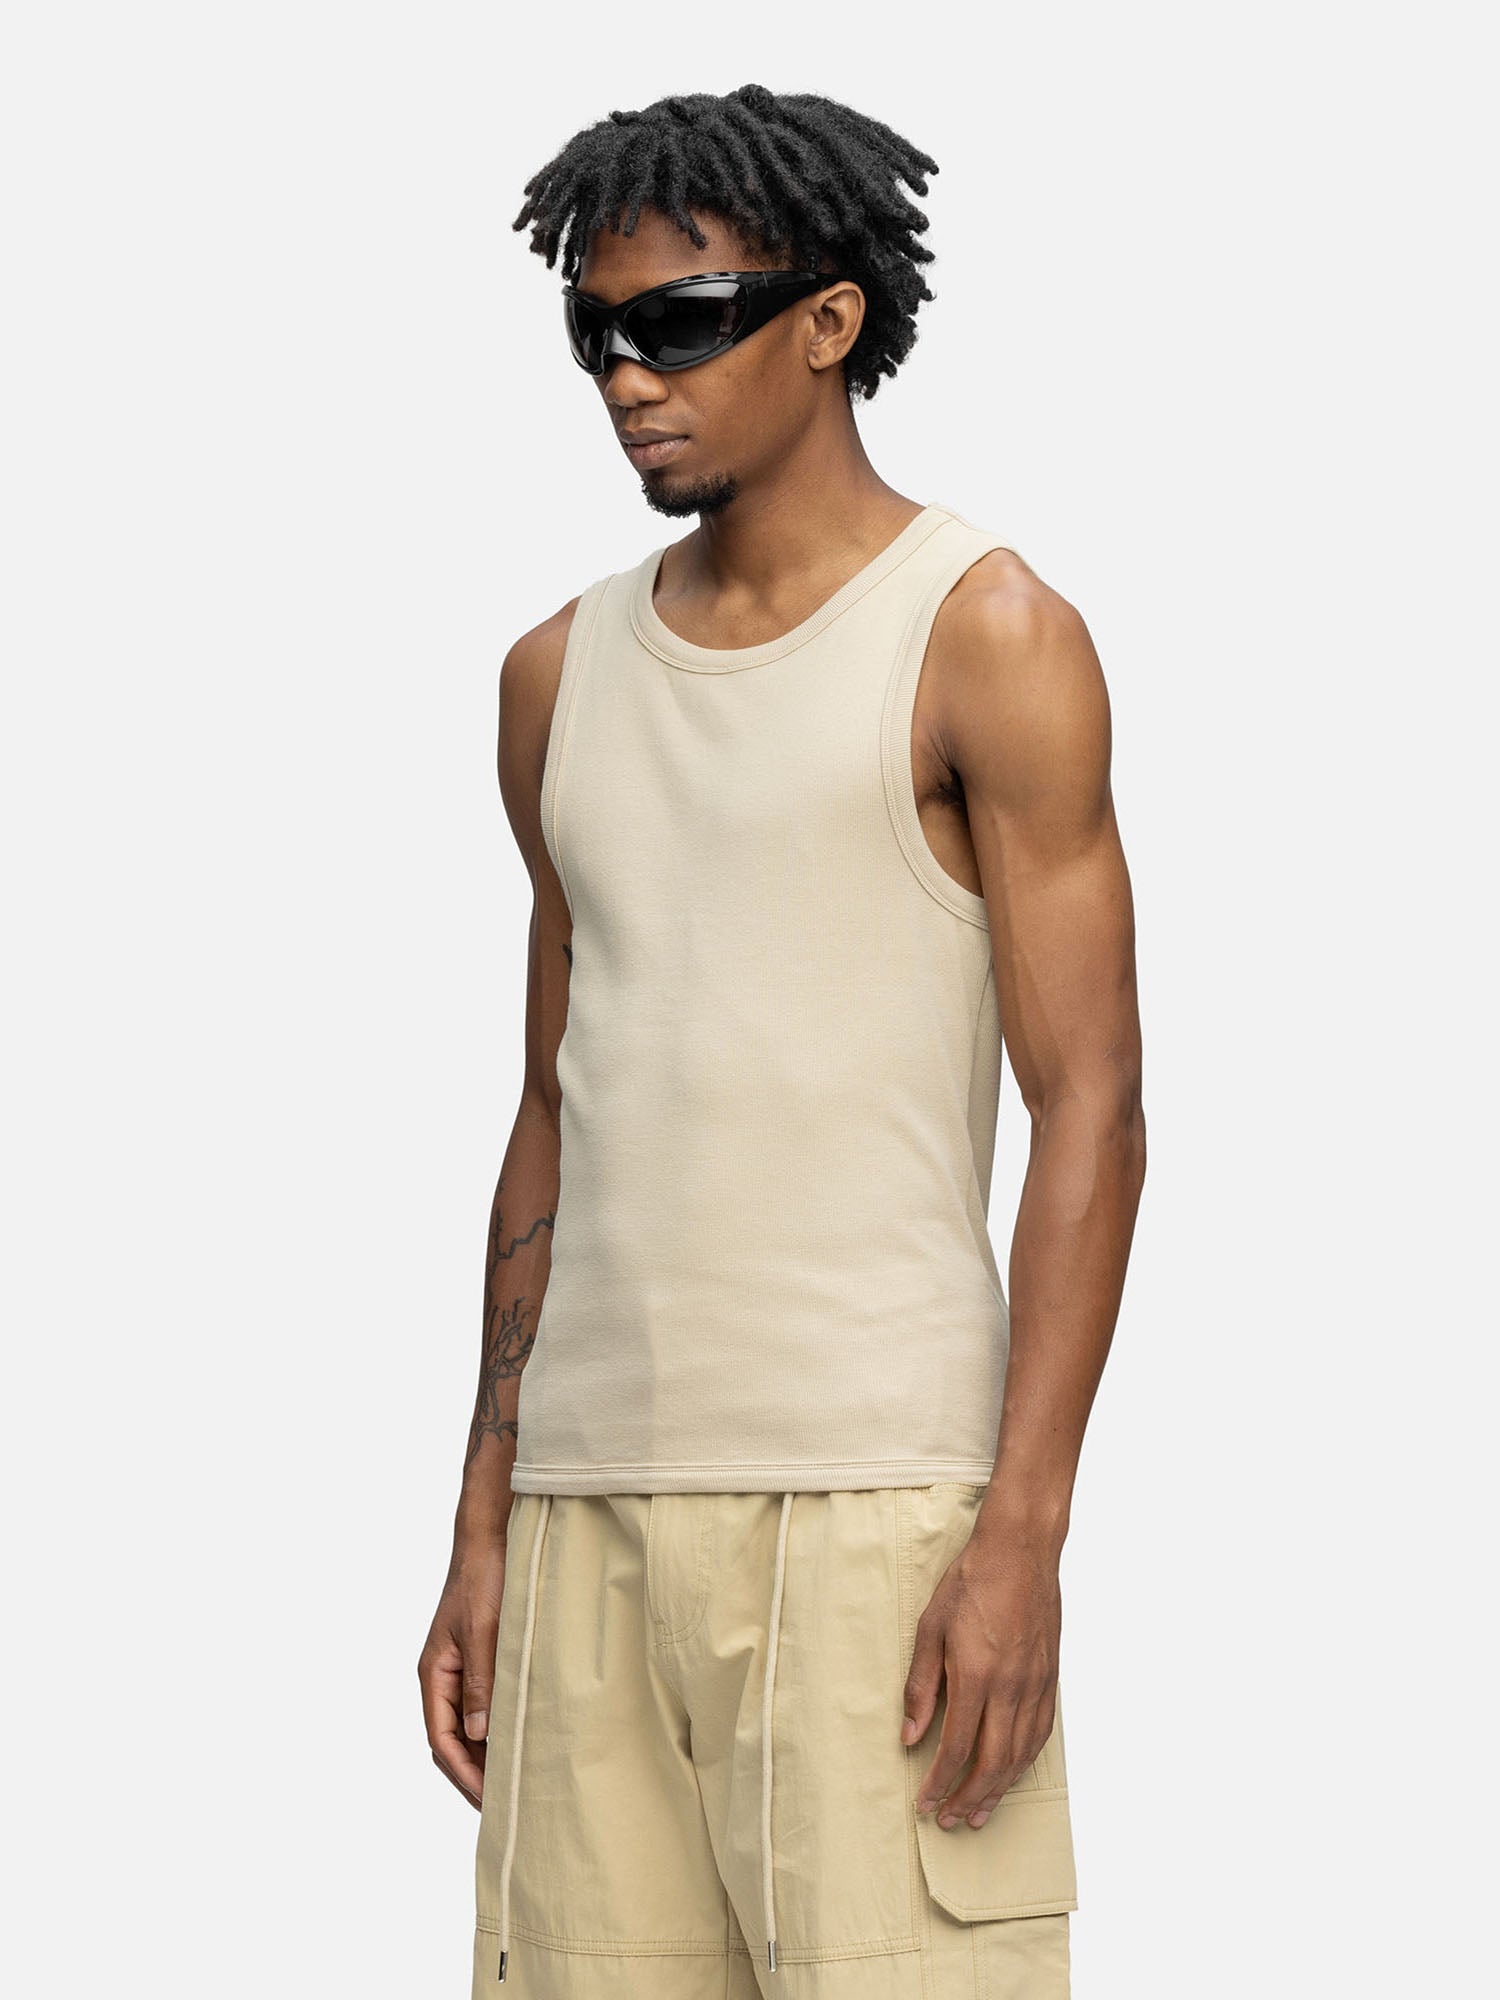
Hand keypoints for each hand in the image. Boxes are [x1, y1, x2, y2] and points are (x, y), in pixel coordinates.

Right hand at [419, 1539, 506, 1808]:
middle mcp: (443, 1677)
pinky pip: (483, 1706)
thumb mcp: (484, 1631)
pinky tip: (519, 1742)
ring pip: (467, 1727)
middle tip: (503, 1807)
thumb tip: (479, 1734)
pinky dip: (496, 1730)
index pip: (441, 1739)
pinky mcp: (480, 1660)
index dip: (463, 1773)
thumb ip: (481, 1682)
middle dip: (472, 1775)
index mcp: (434, 1674)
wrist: (490, 1540)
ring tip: (512, 1784)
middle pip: (450, 1741)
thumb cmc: (484, 1580)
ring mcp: (460, 1670)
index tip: (488, 1800)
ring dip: (485, 1756)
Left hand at [901, 1522, 1060, 1829]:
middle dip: (968, 1798)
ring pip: (1020, 1755)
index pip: (958, 1747)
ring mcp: (1035, 1684)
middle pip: (993, 1762)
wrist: (1021, 1551)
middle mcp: (1011, 1687)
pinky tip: (1010, 1773)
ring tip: (979, 1812)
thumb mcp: (930, 1627)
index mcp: (977, 1675)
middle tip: (949, 1820)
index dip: (941, 1782)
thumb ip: (921, 1685)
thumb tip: (910, 1735)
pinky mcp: (1050, 1678)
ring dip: (999, 1790)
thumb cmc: (971, 1583)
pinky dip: (1024, 1762)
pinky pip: (1039, 1734)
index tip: (926, 1803)